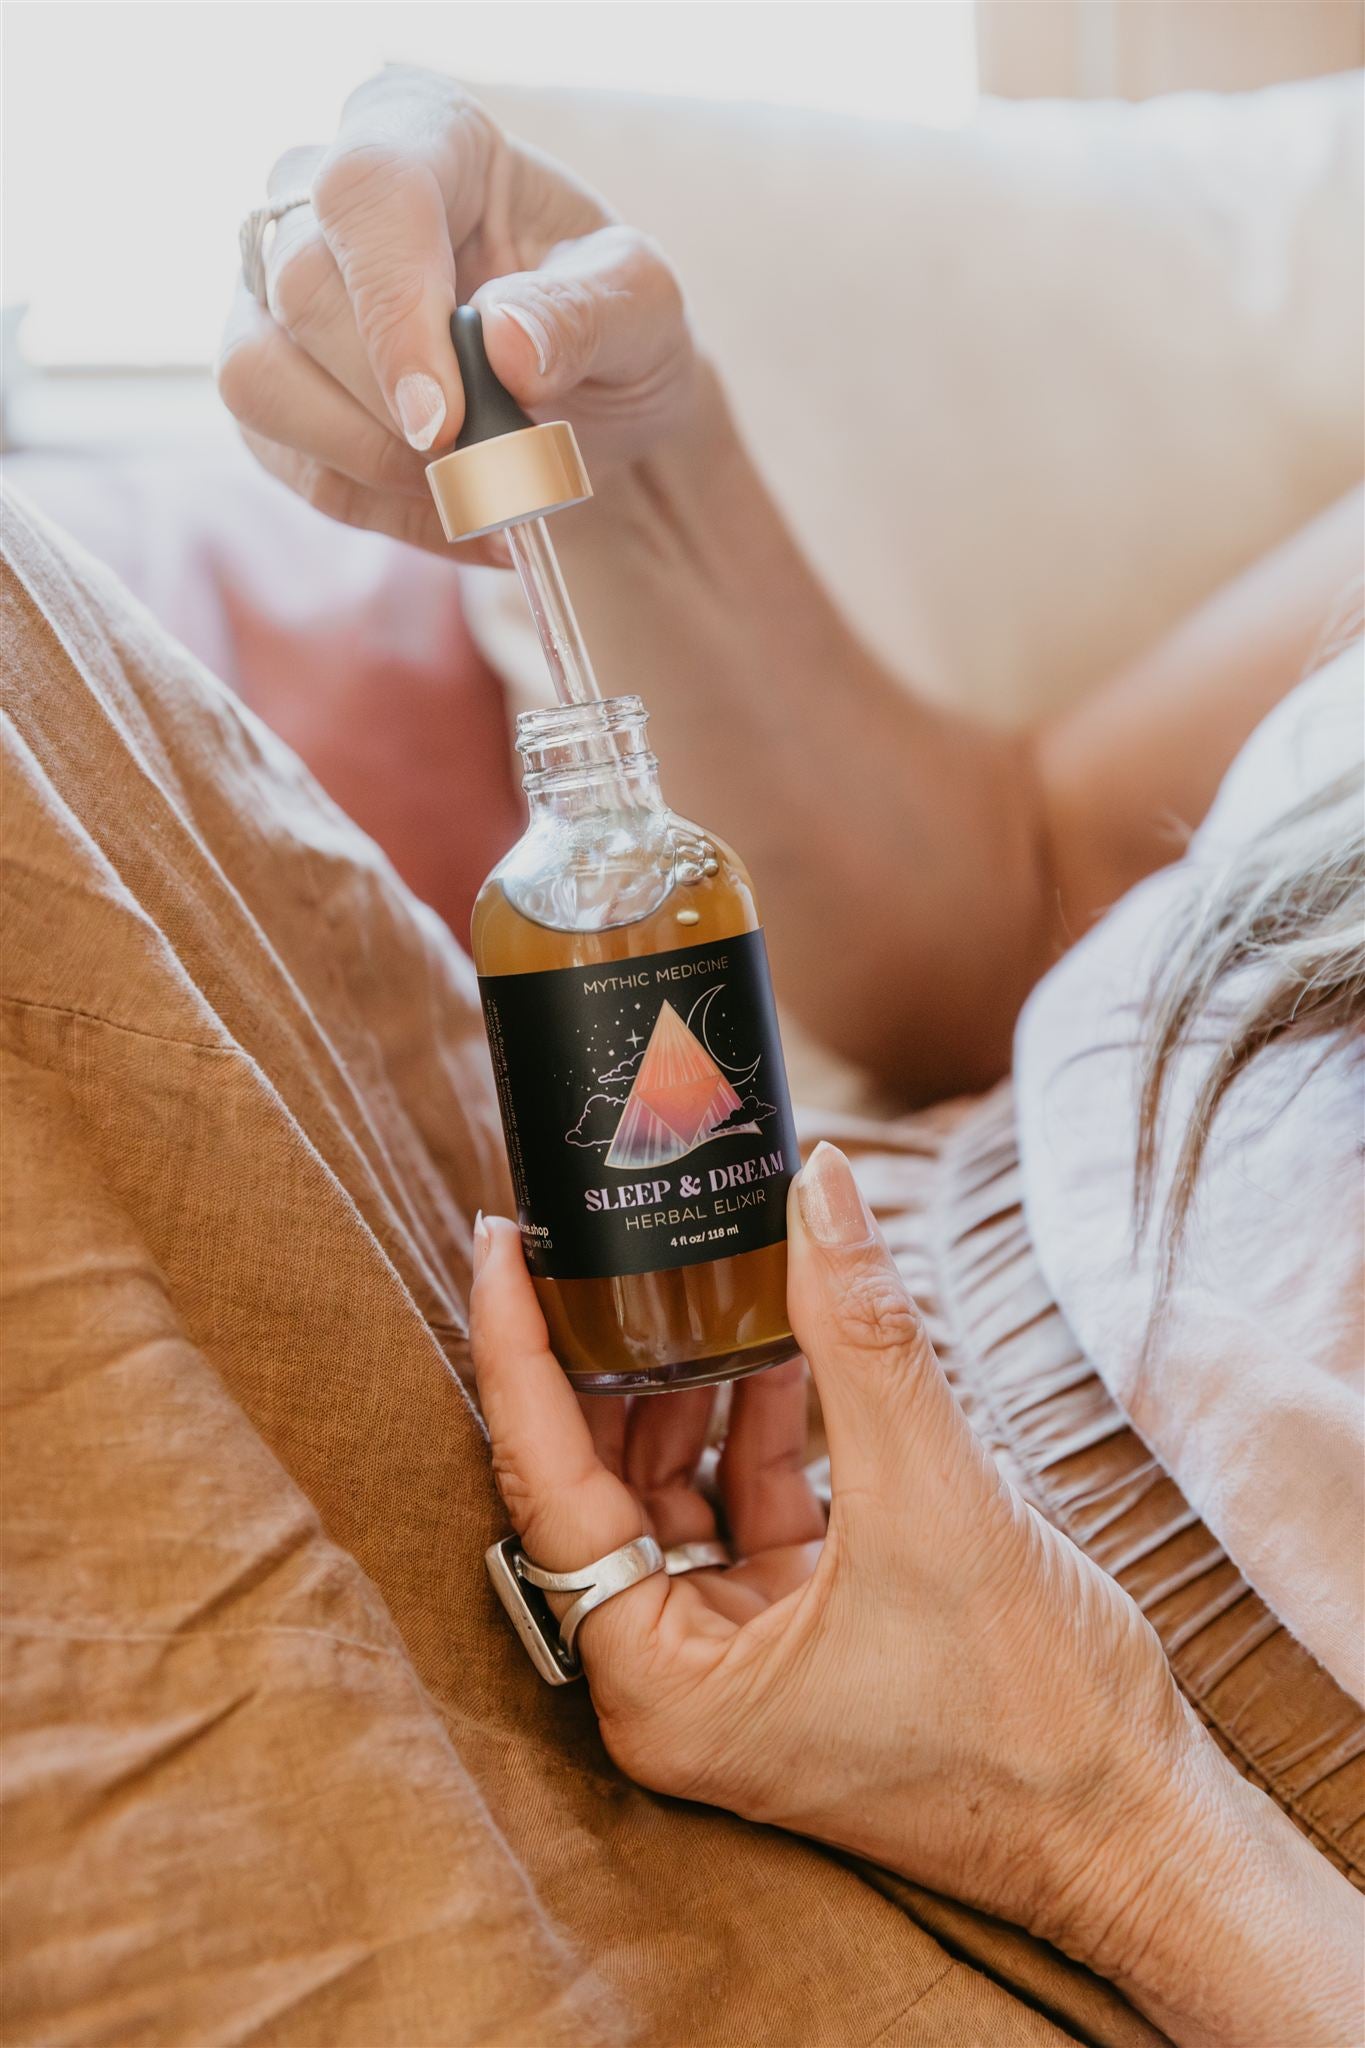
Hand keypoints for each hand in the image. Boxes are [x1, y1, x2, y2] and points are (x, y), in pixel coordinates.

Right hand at [217, 67, 695, 559]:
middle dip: (396, 407)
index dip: (395, 313)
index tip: (444, 422)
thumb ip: (589, 313)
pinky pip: (284, 457)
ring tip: (476, 486)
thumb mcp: (645, 309)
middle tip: (496, 463)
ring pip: (258, 376)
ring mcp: (272, 289)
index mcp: (423, 132)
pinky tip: (457, 509)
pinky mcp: (267, 382)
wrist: (591, 404)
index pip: (369, 193)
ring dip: (370, 459)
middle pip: (302, 291)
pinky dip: (379, 506)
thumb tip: (504, 343)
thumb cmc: (610, 327)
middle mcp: (318, 191)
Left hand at [472, 1141, 1363, 2046]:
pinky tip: (784, 1345)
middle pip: (598, 1483)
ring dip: (695, 1383)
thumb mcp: (933, 1498)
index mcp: (660, 1685)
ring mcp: (735, 1659)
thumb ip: (862, 1336)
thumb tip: (817, 1184)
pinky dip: (762, 1428)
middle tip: (596, 1241)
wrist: (1135, 1826)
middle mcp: (674, 1679)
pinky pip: (746, 1509)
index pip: (547, 1483)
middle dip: (606, 1357)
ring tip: (701, 1272)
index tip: (505, 1245)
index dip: (518, 1351)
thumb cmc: (1029, 1712)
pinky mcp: (797, 1638)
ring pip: (675, 1490)